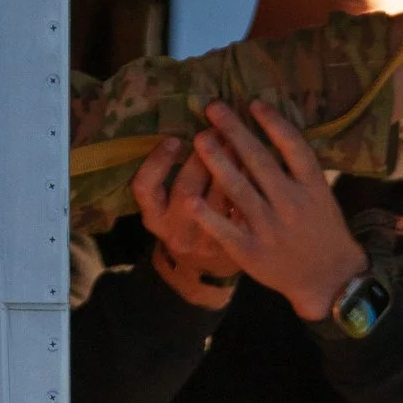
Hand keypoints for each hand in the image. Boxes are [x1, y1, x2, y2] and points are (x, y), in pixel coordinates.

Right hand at [131, 134, 238, 308]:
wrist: (207, 272)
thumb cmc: (187, 224)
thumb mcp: (168, 206)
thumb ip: (170, 175)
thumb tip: (191, 130)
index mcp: (155, 218)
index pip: (144, 188)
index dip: (157, 162)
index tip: (174, 140)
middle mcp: (176, 233)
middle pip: (186, 191)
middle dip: (202, 158)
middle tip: (217, 131)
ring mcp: (206, 244)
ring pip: (218, 201)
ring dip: (230, 167)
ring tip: (239, 142)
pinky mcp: (234, 249)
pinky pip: (242, 214)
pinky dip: (250, 189)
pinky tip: (257, 169)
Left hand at [181, 101, 362, 323]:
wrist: (329, 279)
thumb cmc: (323, 230)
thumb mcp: (322, 195)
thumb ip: (300, 167)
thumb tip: (273, 127)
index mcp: (312, 187)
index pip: (293, 147)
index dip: (273, 123)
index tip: (253, 103)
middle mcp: (291, 205)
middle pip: (260, 162)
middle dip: (235, 132)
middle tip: (213, 108)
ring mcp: (270, 229)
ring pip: (239, 190)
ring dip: (217, 162)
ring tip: (201, 138)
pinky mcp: (253, 252)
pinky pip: (226, 230)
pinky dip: (208, 215)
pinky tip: (191, 199)